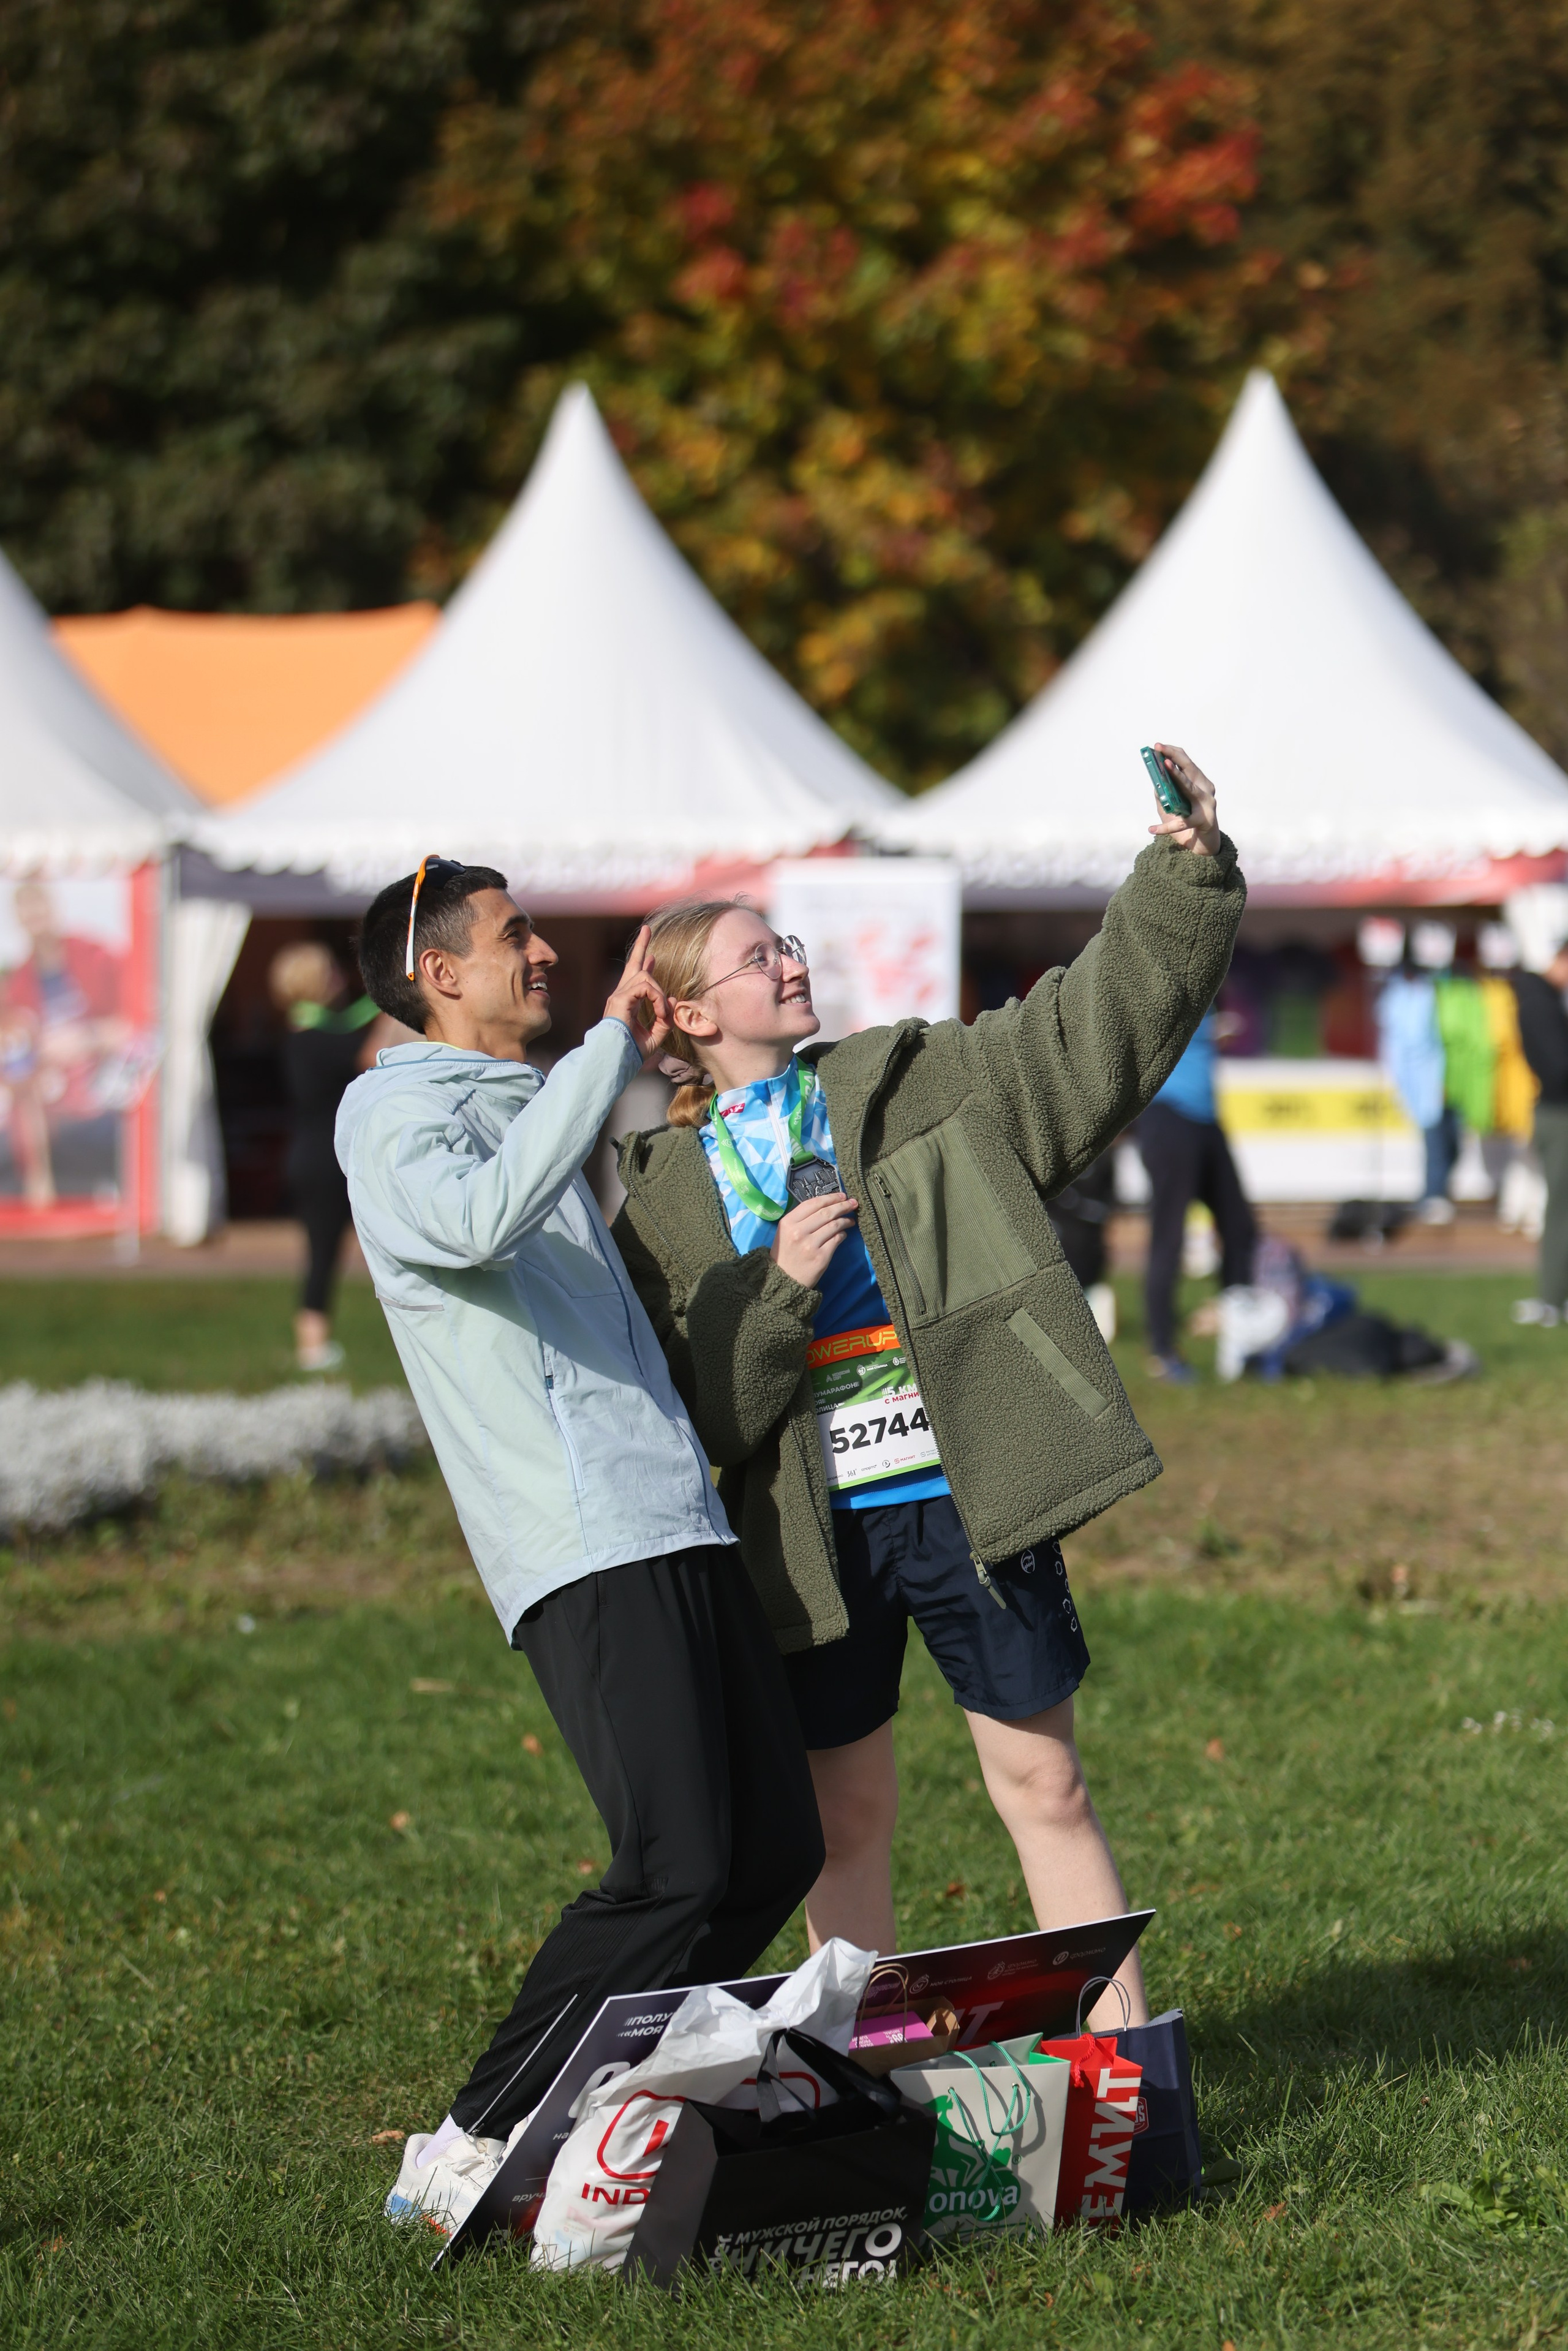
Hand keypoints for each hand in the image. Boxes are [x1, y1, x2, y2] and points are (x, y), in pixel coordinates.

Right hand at [604, 925, 670, 1065]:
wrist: (616, 1059)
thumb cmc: (631, 1052)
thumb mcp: (655, 1035)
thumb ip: (664, 1018)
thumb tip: (671, 998)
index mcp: (628, 1002)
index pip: (636, 977)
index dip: (646, 964)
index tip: (653, 956)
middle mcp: (621, 995)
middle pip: (633, 964)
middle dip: (641, 945)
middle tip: (647, 929)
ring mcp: (619, 995)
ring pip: (645, 977)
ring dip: (659, 994)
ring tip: (662, 1014)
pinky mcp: (620, 998)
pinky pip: (646, 987)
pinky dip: (657, 999)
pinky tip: (659, 1014)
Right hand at [769, 1192, 859, 1287]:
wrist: (783, 1280)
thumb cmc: (786, 1254)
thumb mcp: (786, 1232)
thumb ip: (801, 1219)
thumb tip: (826, 1206)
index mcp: (788, 1222)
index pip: (813, 1203)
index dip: (830, 1197)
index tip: (842, 1196)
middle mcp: (798, 1231)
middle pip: (826, 1212)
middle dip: (842, 1206)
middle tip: (853, 1203)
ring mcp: (810, 1245)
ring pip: (834, 1225)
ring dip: (846, 1220)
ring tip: (851, 1220)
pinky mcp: (821, 1257)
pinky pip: (837, 1239)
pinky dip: (843, 1234)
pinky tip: (843, 1234)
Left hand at [1146, 743, 1220, 856]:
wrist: (1203, 842)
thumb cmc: (1188, 819)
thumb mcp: (1174, 804)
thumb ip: (1165, 793)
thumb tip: (1154, 782)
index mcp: (1199, 782)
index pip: (1186, 762)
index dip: (1172, 752)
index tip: (1158, 745)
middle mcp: (1205, 788)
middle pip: (1190, 768)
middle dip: (1173, 757)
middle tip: (1159, 750)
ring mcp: (1207, 803)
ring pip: (1190, 789)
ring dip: (1178, 778)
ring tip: (1164, 769)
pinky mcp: (1203, 820)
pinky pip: (1182, 822)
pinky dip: (1166, 827)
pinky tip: (1152, 828)